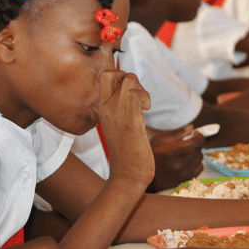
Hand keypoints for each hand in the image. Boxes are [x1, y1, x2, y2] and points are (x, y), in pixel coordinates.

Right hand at [97, 69, 153, 185]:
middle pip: (111, 72)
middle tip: (138, 96)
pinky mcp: (129, 120)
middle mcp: (105, 108)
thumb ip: (123, 109)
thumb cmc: (127, 153)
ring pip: (127, 79)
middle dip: (129, 77)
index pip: (104, 76)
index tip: (131, 92)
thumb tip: (134, 95)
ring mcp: (115, 113)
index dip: (120, 76)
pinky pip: (134, 94)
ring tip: (144, 105)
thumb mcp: (120, 126)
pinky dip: (144, 96)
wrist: (127, 176)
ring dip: (141, 88)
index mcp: (101, 109)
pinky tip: (147, 110)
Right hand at [147, 125, 203, 191]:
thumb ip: (176, 133)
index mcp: (171, 153)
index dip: (199, 136)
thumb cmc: (150, 156)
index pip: (195, 143)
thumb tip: (192, 127)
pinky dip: (197, 162)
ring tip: (185, 152)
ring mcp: (183, 174)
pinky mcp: (186, 180)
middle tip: (187, 143)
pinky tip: (188, 161)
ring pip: (200, 158)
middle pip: (198, 150)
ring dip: (196, 152)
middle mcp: (178, 165)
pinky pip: (200, 168)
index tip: (195, 134)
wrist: (146, 178)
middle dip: (195, 143)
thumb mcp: (158, 141)